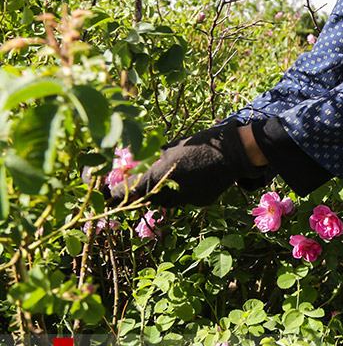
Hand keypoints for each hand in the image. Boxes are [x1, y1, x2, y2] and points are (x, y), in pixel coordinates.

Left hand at [109, 122, 265, 206]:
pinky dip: (185, 192)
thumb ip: (154, 158)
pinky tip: (194, 179)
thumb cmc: (200, 143)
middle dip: (142, 195)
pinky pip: (186, 199)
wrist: (233, 152)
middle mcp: (170, 192)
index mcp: (159, 175)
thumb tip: (137, 163)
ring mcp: (186, 199)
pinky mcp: (201, 201)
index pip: (130, 190)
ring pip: (168, 201)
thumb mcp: (172, 146)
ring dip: (164, 194)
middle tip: (137, 189)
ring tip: (169, 180)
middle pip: (149, 199)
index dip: (116, 193)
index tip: (107, 193)